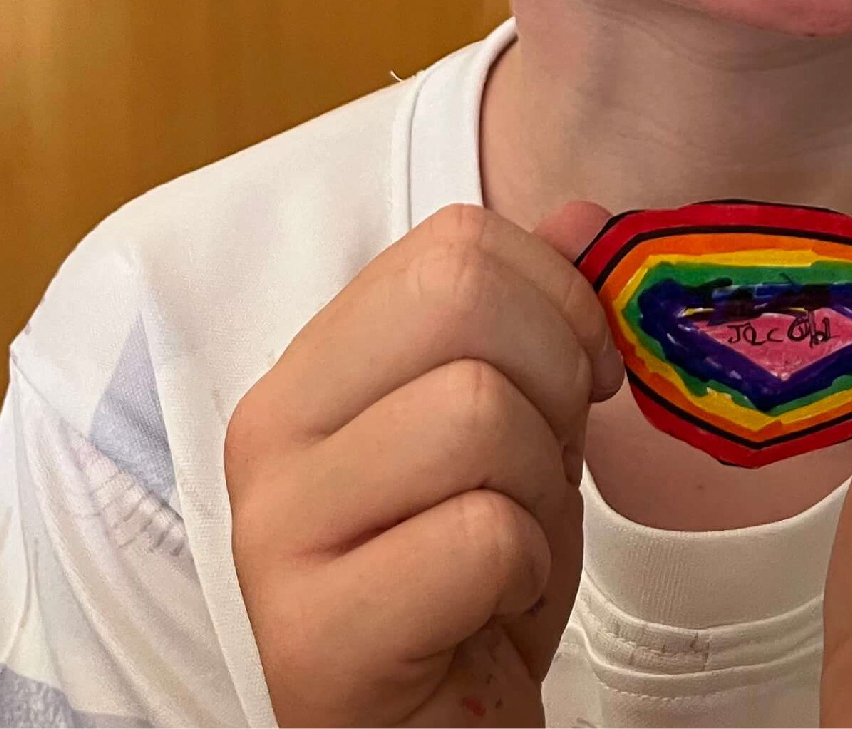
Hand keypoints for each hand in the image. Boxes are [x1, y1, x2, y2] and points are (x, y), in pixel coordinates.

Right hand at [226, 201, 621, 725]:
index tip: (576, 381)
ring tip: (510, 551)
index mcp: (313, 371)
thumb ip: (535, 318)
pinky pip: (481, 537)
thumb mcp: (519, 435)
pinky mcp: (314, 637)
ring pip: (477, 411)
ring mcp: (277, 535)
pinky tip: (488, 613)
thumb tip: (583, 215)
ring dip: (540, 492)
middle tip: (544, 469)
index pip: (451, 244)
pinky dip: (523, 575)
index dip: (556, 299)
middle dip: (552, 378)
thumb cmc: (472, 590)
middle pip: (461, 297)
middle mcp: (268, 435)